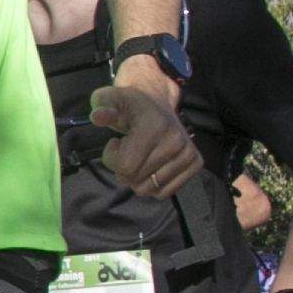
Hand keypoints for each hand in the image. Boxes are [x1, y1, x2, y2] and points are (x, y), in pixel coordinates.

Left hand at [90, 69, 196, 198]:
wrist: (155, 100)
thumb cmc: (127, 105)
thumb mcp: (108, 100)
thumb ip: (101, 107)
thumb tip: (97, 117)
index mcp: (154, 126)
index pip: (126, 167)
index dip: (112, 159)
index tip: (115, 143)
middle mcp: (175, 141)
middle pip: (136, 180)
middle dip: (124, 169)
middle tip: (128, 149)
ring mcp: (188, 153)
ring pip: (151, 189)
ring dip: (138, 178)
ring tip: (141, 155)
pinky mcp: (196, 162)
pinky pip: (166, 192)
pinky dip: (154, 184)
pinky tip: (153, 165)